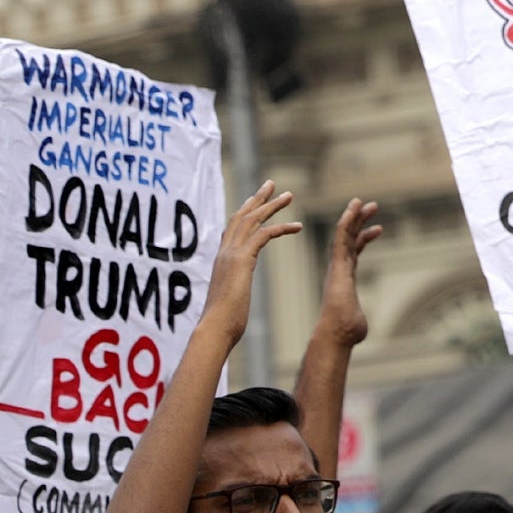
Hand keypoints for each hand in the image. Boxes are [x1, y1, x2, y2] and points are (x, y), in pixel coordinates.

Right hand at [200, 183, 301, 342]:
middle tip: (272, 184)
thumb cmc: (224, 322)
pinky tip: (297, 226)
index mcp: (221, 260)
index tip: (256, 200)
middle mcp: (224, 252)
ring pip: (252, 220)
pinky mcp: (241, 260)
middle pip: (241, 216)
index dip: (245, 211)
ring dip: (272, 205)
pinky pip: (264, 235)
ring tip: (289, 195)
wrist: (215, 329)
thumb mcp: (230, 299)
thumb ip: (233, 290)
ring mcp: (231, 254)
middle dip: (257, 198)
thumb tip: (235, 296)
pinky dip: (281, 228)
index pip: (232, 228)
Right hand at [319, 199, 380, 349]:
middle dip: (360, 222)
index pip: (355, 254)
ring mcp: (337, 266)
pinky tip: (353, 209)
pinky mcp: (337, 265)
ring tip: (365, 202)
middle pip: (350, 240)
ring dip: (354, 217)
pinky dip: (346, 222)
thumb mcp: (358, 322)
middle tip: (371, 207)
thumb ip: (359, 317)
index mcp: (344, 279)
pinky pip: (340, 238)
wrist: (337, 333)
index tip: (377, 228)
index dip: (364, 239)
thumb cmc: (347, 332)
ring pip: (344, 235)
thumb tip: (359, 329)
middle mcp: (339, 270)